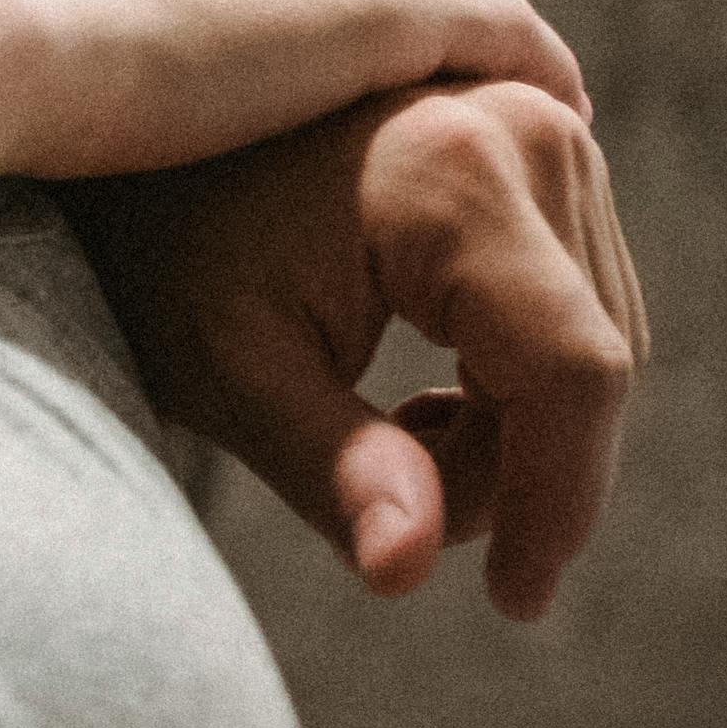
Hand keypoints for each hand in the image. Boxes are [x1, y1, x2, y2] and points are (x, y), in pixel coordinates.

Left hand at [70, 81, 649, 616]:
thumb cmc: (161, 253)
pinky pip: (578, 302)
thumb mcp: (229, 369)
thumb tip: (406, 573)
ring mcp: (548, 126)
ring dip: (509, 429)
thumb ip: (330, 469)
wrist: (133, 134)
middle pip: (590, 366)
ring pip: (593, 343)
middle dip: (512, 470)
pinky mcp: (544, 146)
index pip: (573, 373)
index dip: (559, 502)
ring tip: (384, 441)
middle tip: (396, 516)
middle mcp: (531, 131)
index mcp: (460, 177)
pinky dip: (513, 378)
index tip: (514, 602)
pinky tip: (416, 398)